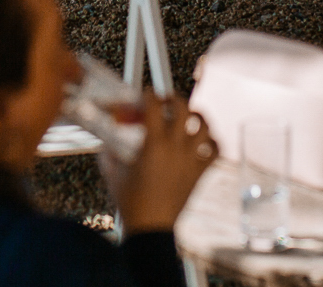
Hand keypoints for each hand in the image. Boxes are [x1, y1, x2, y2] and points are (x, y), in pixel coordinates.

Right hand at [109, 90, 215, 234]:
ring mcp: (191, 160)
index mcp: (153, 146)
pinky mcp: (200, 173)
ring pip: (205, 127)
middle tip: (168, 101)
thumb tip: (106, 142)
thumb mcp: (114, 173)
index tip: (146, 95)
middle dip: (175, 99)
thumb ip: (108, 153)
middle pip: (183, 109)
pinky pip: (216, 152)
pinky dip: (214, 141)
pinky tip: (206, 138)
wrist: (151, 228)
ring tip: (192, 114)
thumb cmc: (132, 203)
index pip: (155, 107)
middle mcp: (176, 149)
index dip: (150, 96)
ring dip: (199, 116)